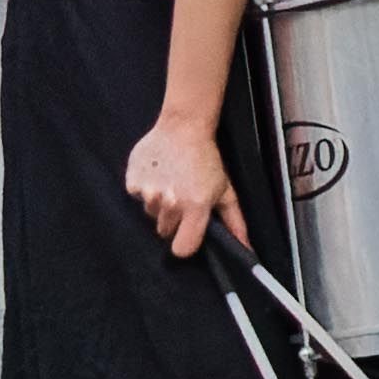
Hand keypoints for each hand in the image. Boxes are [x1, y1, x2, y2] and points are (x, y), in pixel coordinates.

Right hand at [124, 117, 244, 257]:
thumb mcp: (226, 191)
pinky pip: (137, 199)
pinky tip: (158, 176)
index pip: (182, 248)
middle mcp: (171, 203)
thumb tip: (247, 249)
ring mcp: (149, 193)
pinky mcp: (132, 183)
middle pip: (165, 232)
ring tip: (171, 184)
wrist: (183, 128)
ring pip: (151, 215)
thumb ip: (235, 223)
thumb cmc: (207, 161)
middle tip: (183, 199)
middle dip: (174, 221)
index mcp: (195, 207)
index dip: (186, 244)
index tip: (189, 234)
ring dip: (160, 206)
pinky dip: (145, 191)